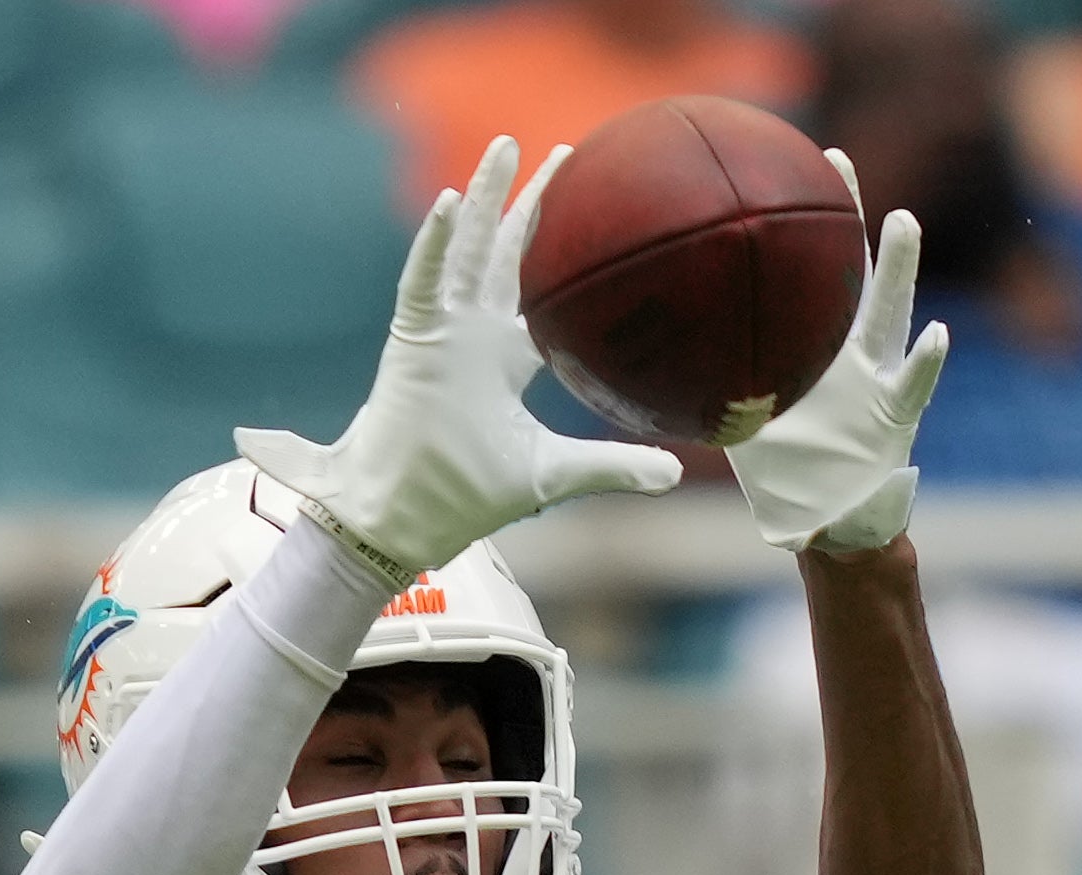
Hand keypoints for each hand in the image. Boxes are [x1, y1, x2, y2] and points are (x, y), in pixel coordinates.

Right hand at [238, 136, 678, 580]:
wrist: (404, 519)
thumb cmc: (467, 497)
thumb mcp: (558, 473)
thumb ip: (615, 464)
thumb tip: (677, 470)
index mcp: (500, 357)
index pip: (535, 289)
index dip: (559, 252)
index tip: (593, 213)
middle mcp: (469, 334)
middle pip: (501, 252)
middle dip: (526, 202)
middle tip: (560, 152)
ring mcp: (438, 333)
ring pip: (461, 249)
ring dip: (480, 198)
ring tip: (504, 148)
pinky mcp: (410, 343)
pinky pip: (421, 282)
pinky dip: (431, 245)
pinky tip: (447, 204)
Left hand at [726, 154, 948, 554]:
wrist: (825, 521)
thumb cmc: (778, 470)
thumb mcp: (729, 419)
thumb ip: (697, 387)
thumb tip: (625, 362)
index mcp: (812, 348)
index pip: (800, 273)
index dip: (787, 228)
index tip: (768, 170)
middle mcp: (848, 352)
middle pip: (847, 271)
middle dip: (842, 217)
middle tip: (831, 163)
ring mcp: (877, 380)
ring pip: (889, 313)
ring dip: (899, 268)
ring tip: (902, 220)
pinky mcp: (897, 420)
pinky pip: (914, 386)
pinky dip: (926, 362)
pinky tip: (937, 333)